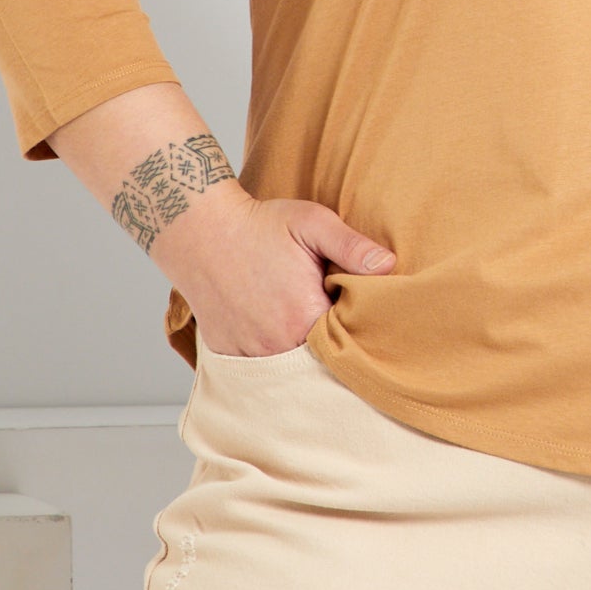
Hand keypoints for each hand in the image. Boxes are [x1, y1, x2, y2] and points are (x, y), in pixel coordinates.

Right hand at [159, 188, 396, 357]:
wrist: (200, 229)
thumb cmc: (260, 224)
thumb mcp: (313, 223)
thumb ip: (352, 246)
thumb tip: (390, 266)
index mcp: (304, 317)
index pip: (347, 340)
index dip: (355, 328)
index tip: (355, 311)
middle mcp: (277, 344)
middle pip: (319, 359)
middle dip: (329, 345)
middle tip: (332, 320)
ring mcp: (249, 352)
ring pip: (288, 366)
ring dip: (299, 352)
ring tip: (301, 324)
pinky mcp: (226, 353)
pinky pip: (257, 365)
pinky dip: (269, 354)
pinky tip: (272, 329)